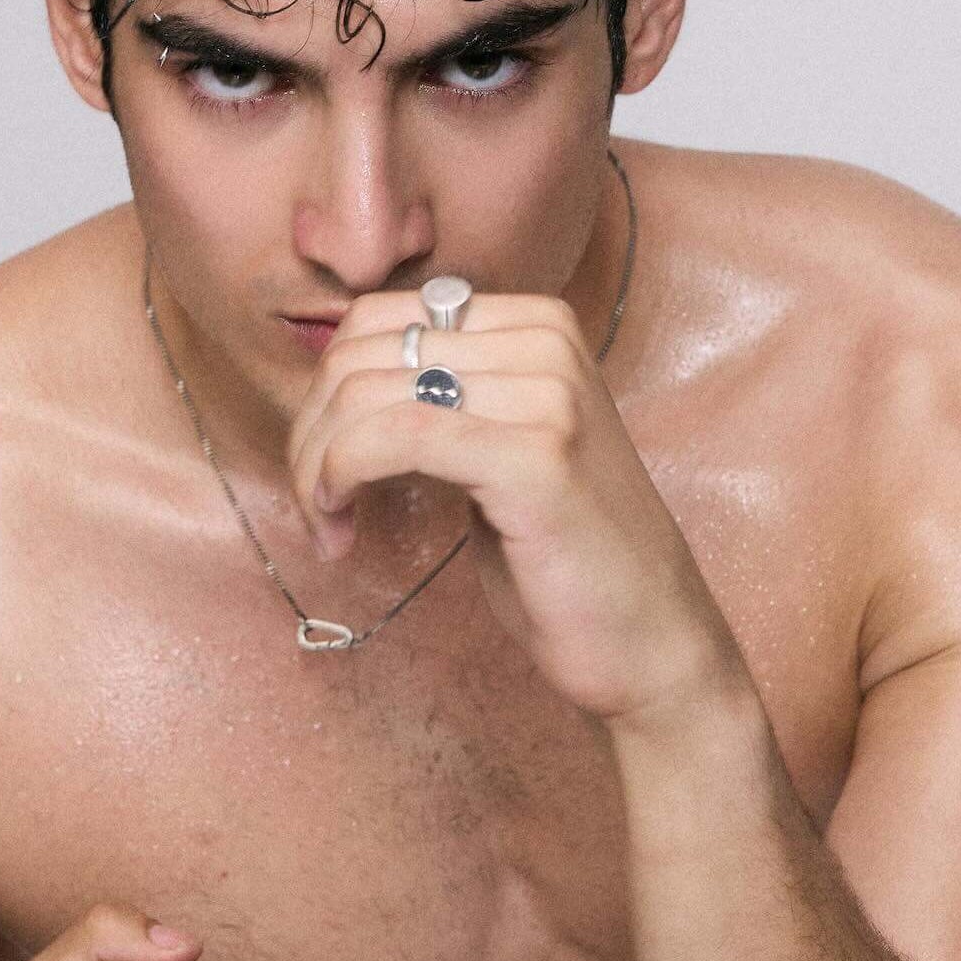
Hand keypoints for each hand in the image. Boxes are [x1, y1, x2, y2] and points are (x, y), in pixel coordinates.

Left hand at [287, 290, 741, 726]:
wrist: (649, 641)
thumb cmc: (563, 556)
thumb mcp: (495, 449)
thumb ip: (439, 400)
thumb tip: (336, 382)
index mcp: (536, 324)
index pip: (379, 318)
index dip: (323, 391)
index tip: (319, 464)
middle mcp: (546, 340)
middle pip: (363, 354)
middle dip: (310, 434)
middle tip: (316, 505)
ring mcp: (548, 393)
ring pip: (367, 397)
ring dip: (316, 468)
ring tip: (328, 526)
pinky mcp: (535, 455)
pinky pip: (394, 439)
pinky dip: (339, 482)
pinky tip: (341, 535)